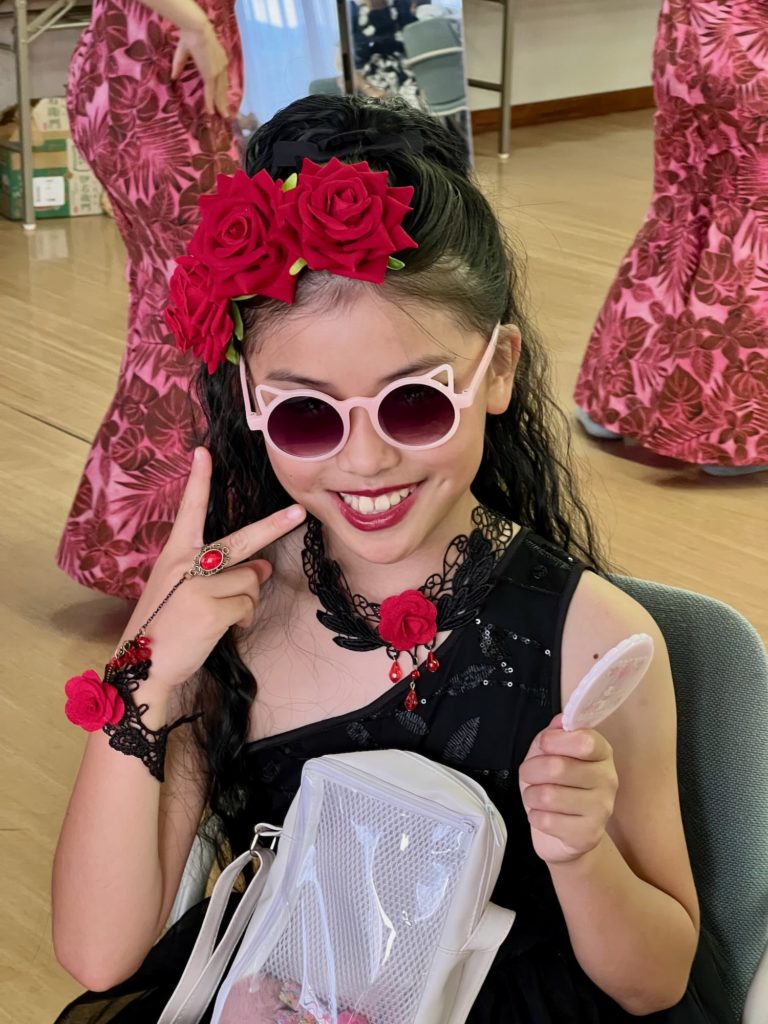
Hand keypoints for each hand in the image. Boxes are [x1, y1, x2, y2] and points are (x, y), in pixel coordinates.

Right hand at [119, 447, 305, 690]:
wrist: (142, 664)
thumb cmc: (163, 626)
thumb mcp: (182, 590)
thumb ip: (218, 574)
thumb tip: (262, 567)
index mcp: (174, 554)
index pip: (189, 511)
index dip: (198, 481)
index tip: (204, 453)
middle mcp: (186, 564)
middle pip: (241, 540)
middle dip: (274, 525)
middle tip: (299, 512)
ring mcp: (198, 586)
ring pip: (251, 580)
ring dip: (247, 601)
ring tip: (225, 615)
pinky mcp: (212, 610)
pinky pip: (247, 607)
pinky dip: (244, 619)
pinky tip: (224, 628)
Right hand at [171, 21, 230, 117]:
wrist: (195, 28)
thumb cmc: (189, 35)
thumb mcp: (183, 52)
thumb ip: (179, 65)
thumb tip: (173, 77)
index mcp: (219, 59)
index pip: (222, 79)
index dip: (222, 90)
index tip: (223, 100)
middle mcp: (221, 66)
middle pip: (223, 88)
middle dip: (224, 102)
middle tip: (225, 114)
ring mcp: (218, 71)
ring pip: (220, 92)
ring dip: (221, 106)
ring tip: (222, 116)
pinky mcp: (211, 74)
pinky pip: (211, 92)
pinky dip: (211, 103)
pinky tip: (211, 112)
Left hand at [518, 714, 617, 864]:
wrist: (563, 833)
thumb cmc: (555, 785)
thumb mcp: (549, 752)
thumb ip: (554, 734)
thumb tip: (560, 722)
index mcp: (602, 752)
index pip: (584, 740)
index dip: (554, 741)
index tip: (543, 745)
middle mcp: (608, 779)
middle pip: (558, 767)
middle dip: (531, 770)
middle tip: (530, 775)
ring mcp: (602, 809)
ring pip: (548, 795)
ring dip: (531, 796)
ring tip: (536, 797)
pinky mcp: (589, 835)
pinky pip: (546, 821)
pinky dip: (535, 817)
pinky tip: (544, 817)